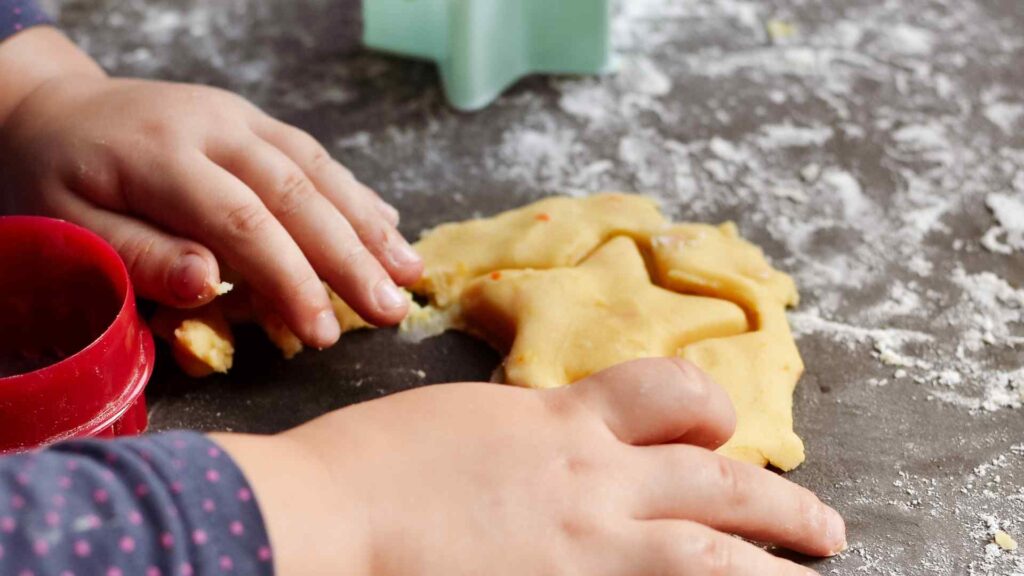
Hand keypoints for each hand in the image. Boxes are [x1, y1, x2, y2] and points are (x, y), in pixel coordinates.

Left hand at [0, 74, 421, 347]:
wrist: (51, 109)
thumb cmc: (53, 180)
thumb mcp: (65, 224)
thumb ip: (136, 254)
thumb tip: (207, 284)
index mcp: (163, 155)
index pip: (243, 223)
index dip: (291, 280)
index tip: (325, 333)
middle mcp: (214, 127)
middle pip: (297, 195)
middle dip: (351, 258)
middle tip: (391, 311)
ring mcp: (239, 118)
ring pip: (318, 170)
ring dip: (369, 224)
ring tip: (410, 272)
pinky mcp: (253, 121)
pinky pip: (313, 156)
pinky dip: (355, 193)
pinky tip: (388, 224)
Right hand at [216, 358, 845, 575]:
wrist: (320, 517)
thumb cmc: (363, 465)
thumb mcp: (456, 425)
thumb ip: (520, 437)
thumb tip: (549, 446)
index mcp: (556, 422)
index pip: (662, 394)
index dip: (701, 406)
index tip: (717, 425)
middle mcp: (589, 482)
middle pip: (714, 481)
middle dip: (777, 503)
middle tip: (824, 525)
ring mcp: (585, 549)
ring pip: (710, 555)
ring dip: (772, 565)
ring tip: (818, 565)